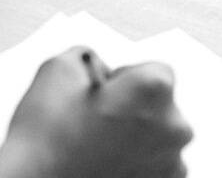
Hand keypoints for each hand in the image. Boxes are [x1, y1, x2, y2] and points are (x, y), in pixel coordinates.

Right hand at [0, 46, 192, 177]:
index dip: (124, 77)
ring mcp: (171, 164)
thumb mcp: (57, 68)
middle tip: (93, 117)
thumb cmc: (47, 136)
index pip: (155, 69)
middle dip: (132, 107)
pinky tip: (102, 163)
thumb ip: (88, 57)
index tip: (102, 91)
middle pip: (160, 104)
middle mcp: (174, 129)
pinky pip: (154, 165)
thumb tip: (96, 67)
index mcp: (153, 93)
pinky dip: (134, 162)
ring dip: (133, 136)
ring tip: (93, 144)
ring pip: (157, 137)